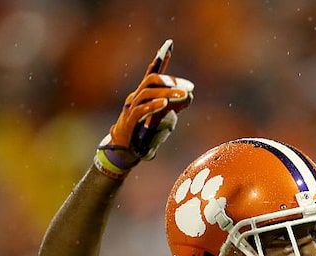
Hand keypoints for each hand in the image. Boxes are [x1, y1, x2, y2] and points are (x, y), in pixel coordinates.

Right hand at [95, 40, 194, 177]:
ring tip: (183, 96)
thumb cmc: (145, 133)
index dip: (160, 59)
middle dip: (170, 81)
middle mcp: (136, 97)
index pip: (153, 73)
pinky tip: (166, 105)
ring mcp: (131, 107)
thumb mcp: (164, 117)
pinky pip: (141, 109)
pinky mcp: (129, 121)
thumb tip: (189, 95)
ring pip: (147, 93)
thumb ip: (175, 106)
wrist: (127, 150)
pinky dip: (154, 106)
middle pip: (151, 80)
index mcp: (144, 94)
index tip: (168, 45)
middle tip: (188, 88)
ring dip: (167, 93)